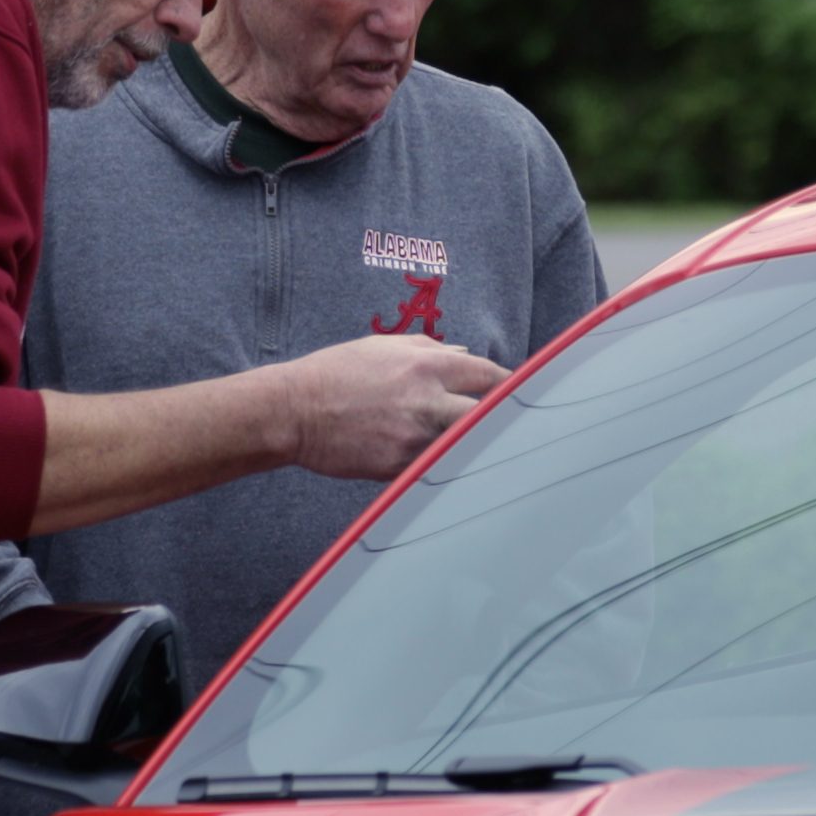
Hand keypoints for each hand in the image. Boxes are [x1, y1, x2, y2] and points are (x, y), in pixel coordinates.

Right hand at [264, 334, 503, 477]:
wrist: (294, 410)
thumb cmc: (335, 374)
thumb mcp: (382, 347)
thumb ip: (429, 349)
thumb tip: (463, 354)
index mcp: (427, 365)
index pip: (490, 376)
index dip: (512, 388)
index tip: (520, 396)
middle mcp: (427, 400)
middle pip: (491, 415)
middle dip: (505, 421)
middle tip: (516, 429)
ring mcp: (414, 436)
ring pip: (466, 446)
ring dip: (475, 446)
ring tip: (482, 449)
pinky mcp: (399, 466)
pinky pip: (435, 467)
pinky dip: (444, 465)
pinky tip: (447, 466)